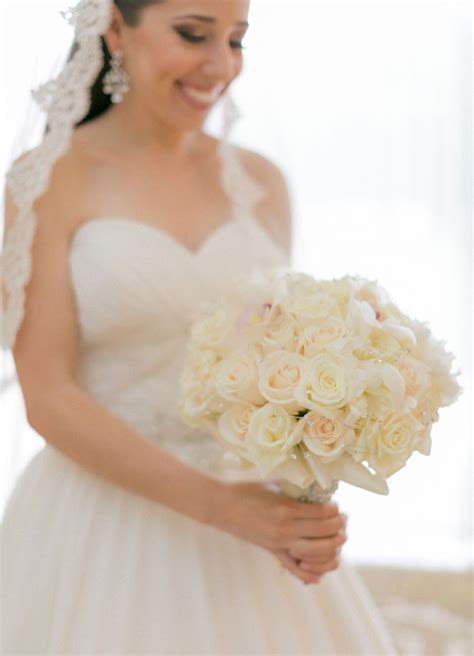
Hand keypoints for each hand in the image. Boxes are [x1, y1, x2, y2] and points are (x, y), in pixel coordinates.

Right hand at [210, 480, 346, 585]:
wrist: (221, 505)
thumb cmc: (246, 488)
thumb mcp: (272, 482)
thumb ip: (293, 486)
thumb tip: (315, 486)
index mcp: (286, 508)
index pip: (321, 513)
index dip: (334, 511)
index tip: (338, 507)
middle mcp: (284, 528)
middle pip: (322, 532)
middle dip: (337, 527)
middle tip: (343, 522)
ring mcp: (278, 543)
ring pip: (314, 552)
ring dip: (330, 548)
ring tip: (337, 541)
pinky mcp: (271, 551)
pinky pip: (293, 568)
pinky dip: (308, 574)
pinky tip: (319, 575)